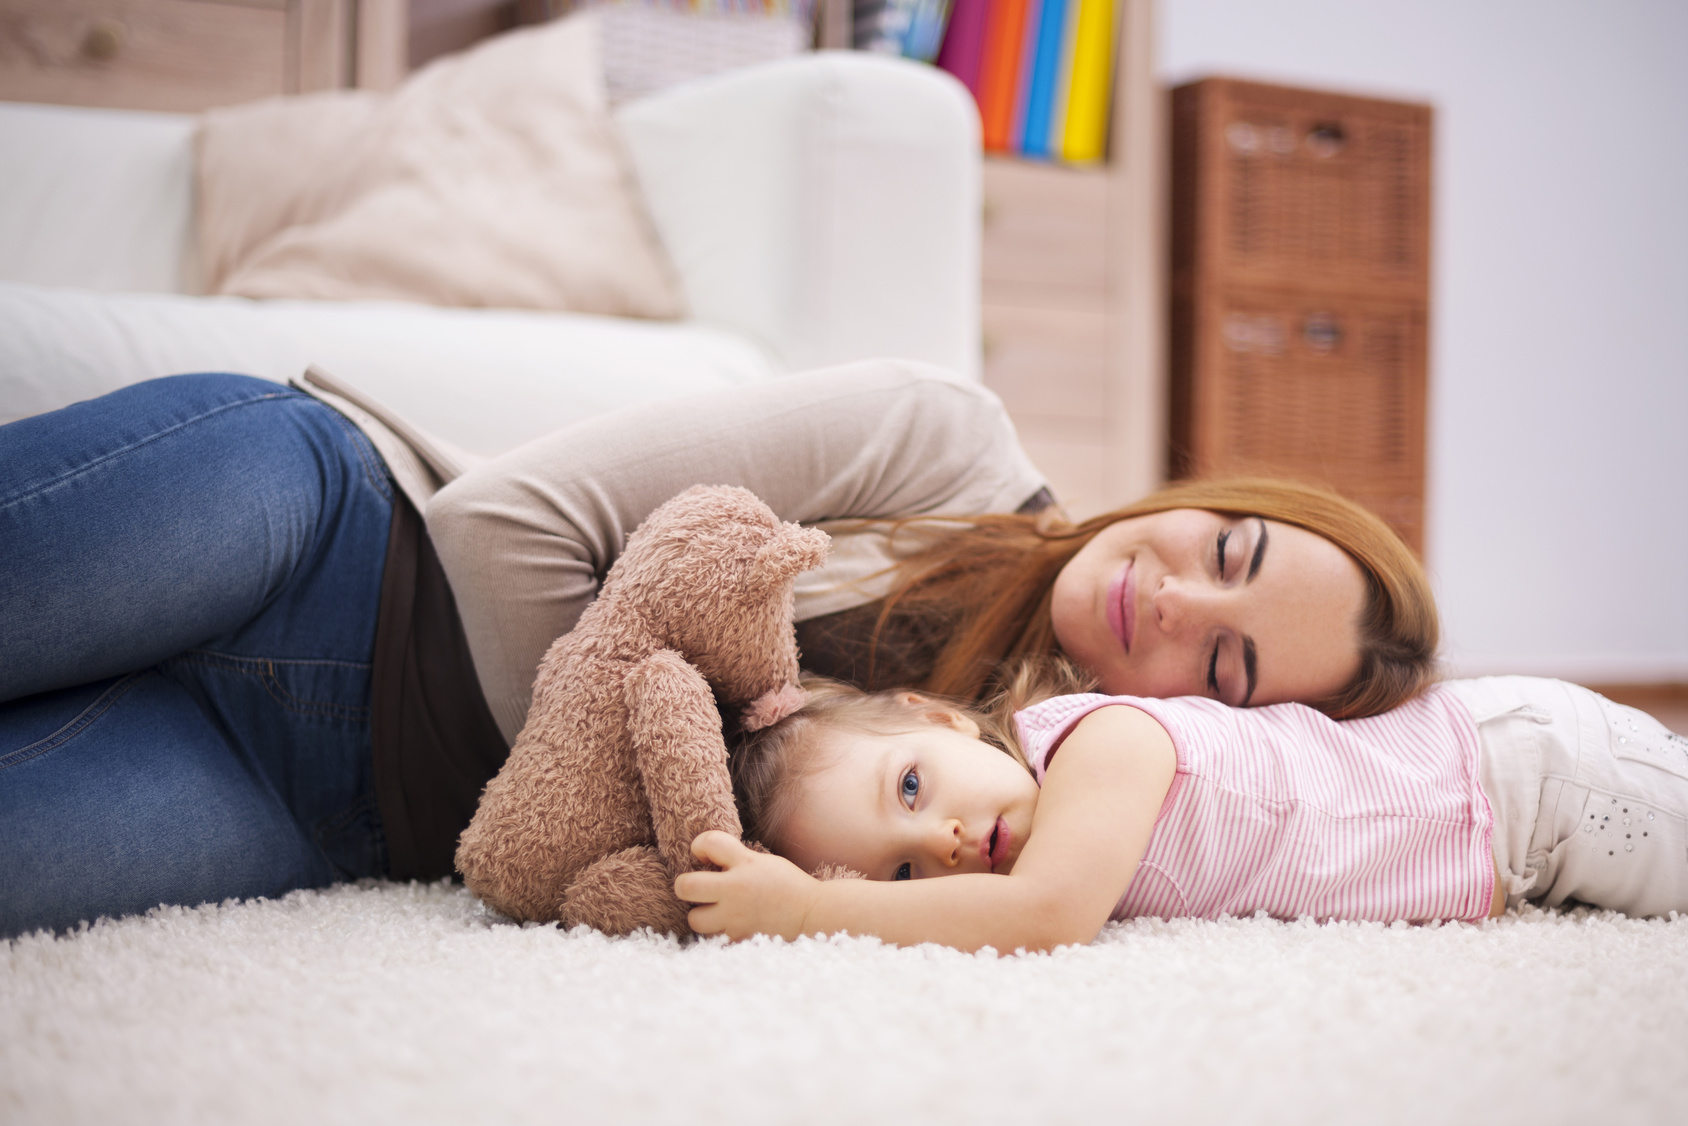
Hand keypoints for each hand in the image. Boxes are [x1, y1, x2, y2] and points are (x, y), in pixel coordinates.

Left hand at [675, 831, 820, 940]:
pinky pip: (712, 939)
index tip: (705, 856)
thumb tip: (705, 858)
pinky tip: (728, 926)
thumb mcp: (762, 861)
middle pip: (685, 886)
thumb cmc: (787, 885)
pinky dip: (717, 933)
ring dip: (702, 915)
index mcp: (745, 863)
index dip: (699, 846)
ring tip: (715, 911)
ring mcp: (736, 918)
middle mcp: (736, 890)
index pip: (707, 842)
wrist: (811, 915)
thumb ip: (735, 858)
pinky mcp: (739, 940)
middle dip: (686, 885)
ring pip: (694, 919)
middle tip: (697, 888)